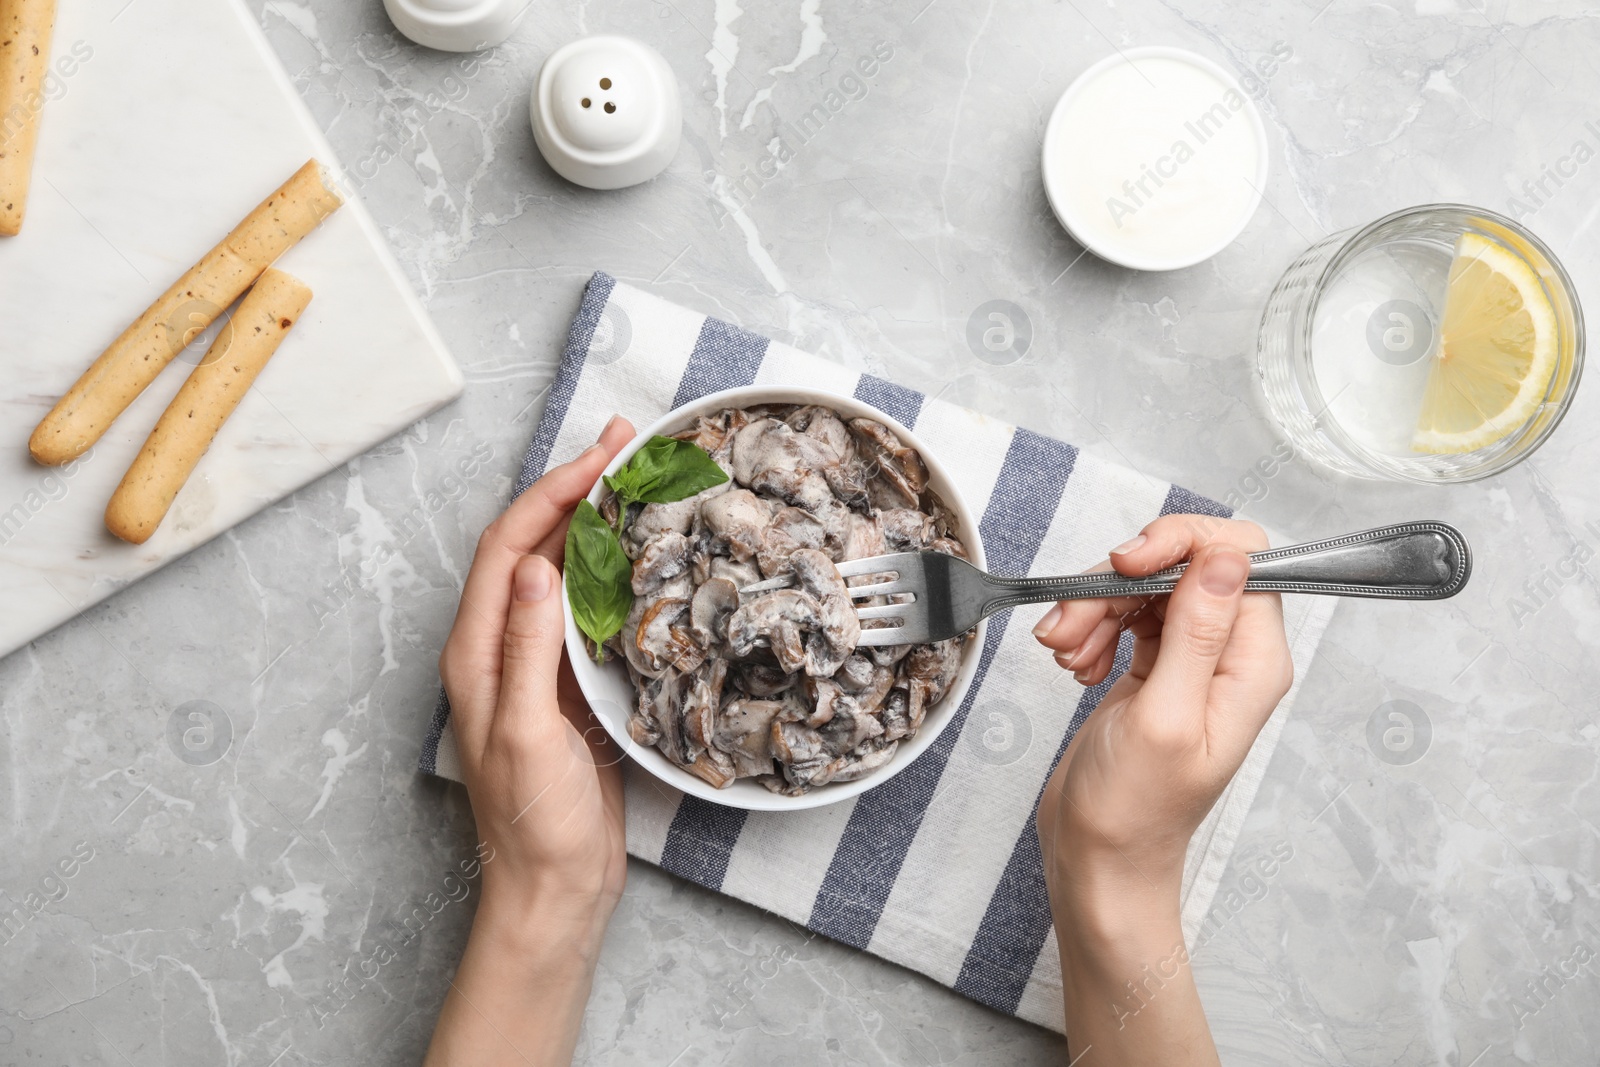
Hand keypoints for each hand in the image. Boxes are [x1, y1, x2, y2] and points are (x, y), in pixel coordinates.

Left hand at [426, 414, 635, 1066]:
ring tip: (634, 480)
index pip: (510, 549)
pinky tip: (639, 555)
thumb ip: (530, 651)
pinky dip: (609, 569)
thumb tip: (540, 567)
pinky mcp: (567, 686)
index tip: (601, 458)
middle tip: (625, 445)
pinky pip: (583, 609)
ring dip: (591, 521)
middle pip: (531, 547)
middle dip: (573, 490)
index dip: (552, 494)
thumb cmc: (536, 826)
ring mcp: (534, 666)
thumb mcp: (529, 735)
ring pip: (558, 571)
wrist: (554, 889)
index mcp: (477, 654)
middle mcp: (499, 649)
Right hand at [1030, 515, 1292, 1065]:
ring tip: (1064, 652)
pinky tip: (1072, 662)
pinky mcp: (1153, 666)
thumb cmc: (1134, 810)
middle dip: (1119, 582)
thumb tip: (1227, 556)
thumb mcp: (1165, 716)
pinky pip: (1123, 615)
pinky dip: (1090, 627)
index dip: (1181, 546)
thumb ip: (1197, 631)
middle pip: (1184, 565)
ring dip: (1094, 607)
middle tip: (1075, 620)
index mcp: (1253, 664)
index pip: (1241, 559)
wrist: (1099, 861)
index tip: (1126, 565)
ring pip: (1145, 588)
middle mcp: (1229, 655)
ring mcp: (1189, 658)